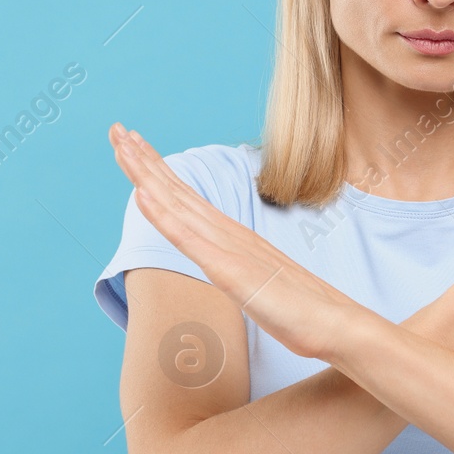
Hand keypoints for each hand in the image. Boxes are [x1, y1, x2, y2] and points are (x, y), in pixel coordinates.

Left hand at [108, 124, 359, 360]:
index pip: (187, 198)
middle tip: (116, 129)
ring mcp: (229, 248)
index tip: (135, 146)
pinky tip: (142, 195)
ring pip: (178, 204)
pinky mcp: (230, 270)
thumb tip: (230, 272)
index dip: (159, 171)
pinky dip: (163, 214)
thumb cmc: (303, 311)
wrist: (336, 325)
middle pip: (177, 190)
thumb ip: (242, 273)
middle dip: (144, 159)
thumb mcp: (260, 288)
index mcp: (233, 237)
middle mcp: (228, 233)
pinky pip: (189, 239)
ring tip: (121, 144)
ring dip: (146, 173)